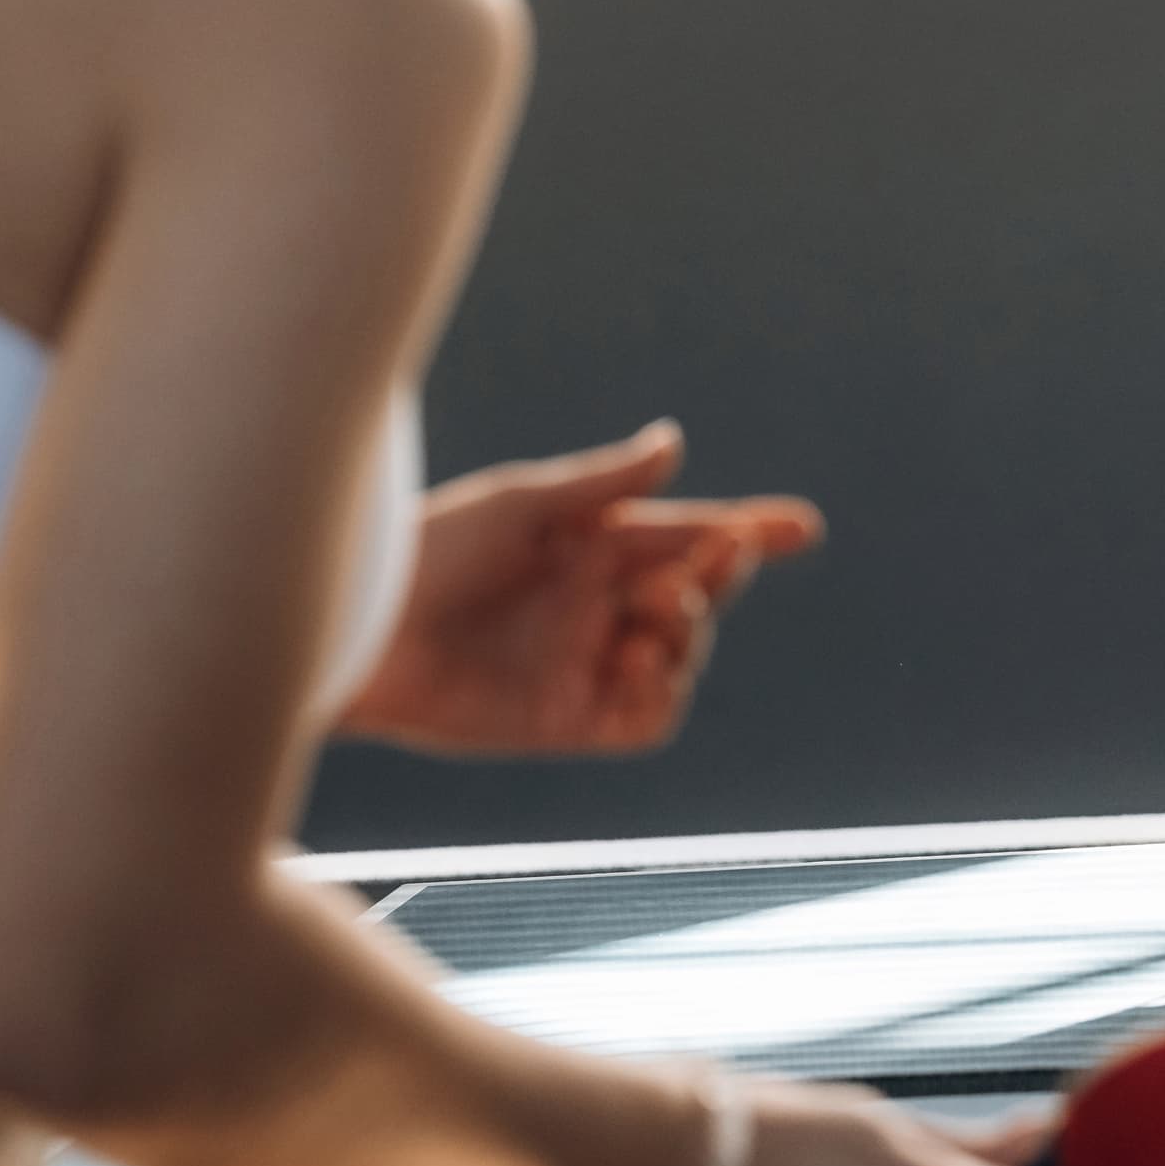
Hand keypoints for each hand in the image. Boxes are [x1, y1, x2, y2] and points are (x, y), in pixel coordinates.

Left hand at [341, 420, 824, 754]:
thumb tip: (674, 443)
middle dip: (722, 575)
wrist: (362, 634)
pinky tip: (642, 661)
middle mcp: (596, 606)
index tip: (802, 527)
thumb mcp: (522, 503)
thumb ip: (602, 484)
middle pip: (698, 594)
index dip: (749, 534)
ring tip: (654, 611)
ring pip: (681, 655)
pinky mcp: (568, 722)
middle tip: (716, 557)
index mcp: (592, 547)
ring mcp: (586, 664)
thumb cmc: (429, 552)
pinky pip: (647, 718)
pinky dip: (663, 692)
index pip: (689, 538)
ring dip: (689, 631)